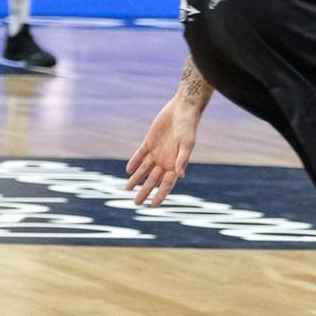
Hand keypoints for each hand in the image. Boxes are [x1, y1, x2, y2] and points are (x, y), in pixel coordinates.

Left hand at [125, 93, 198, 207]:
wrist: (182, 109)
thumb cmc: (188, 127)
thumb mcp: (187, 144)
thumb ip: (182, 160)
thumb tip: (179, 176)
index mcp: (175, 164)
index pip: (166, 184)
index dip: (160, 195)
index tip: (152, 206)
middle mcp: (165, 160)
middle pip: (152, 180)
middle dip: (145, 191)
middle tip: (136, 203)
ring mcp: (157, 151)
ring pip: (144, 169)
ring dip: (136, 179)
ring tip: (127, 189)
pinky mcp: (149, 141)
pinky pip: (140, 155)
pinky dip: (134, 162)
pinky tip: (128, 170)